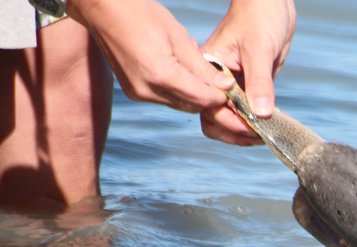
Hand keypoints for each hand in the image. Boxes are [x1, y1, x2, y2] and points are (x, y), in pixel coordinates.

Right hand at [67, 0, 233, 113]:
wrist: (103, 10)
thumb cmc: (141, 15)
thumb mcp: (178, 37)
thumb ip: (202, 66)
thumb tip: (225, 85)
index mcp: (161, 75)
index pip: (202, 98)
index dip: (221, 96)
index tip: (232, 88)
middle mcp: (148, 90)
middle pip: (192, 105)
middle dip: (209, 98)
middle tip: (221, 84)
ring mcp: (139, 93)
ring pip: (179, 104)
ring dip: (194, 95)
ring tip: (203, 77)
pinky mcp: (134, 92)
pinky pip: (165, 99)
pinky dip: (179, 91)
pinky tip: (183, 75)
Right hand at [199, 0, 296, 144]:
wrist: (271, 2)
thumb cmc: (260, 15)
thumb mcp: (259, 49)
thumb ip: (260, 82)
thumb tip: (261, 114)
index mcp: (209, 68)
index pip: (210, 106)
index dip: (231, 123)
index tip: (254, 130)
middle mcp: (217, 79)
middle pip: (214, 119)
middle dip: (234, 133)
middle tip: (261, 137)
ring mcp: (232, 84)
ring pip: (229, 119)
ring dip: (244, 132)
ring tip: (267, 135)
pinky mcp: (248, 86)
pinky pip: (246, 112)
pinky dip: (255, 123)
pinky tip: (271, 126)